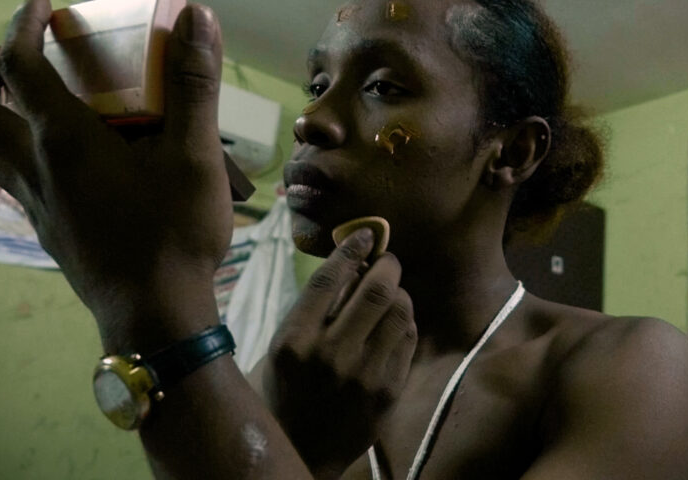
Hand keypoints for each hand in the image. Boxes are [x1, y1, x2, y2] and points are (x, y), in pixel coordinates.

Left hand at [0, 0, 230, 350]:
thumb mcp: (196, 156)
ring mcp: (35, 202)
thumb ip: (194, 86)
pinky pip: (8, 176)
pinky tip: (57, 157)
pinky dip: (15, 149)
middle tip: (21, 50)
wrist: (154, 316)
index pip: (18, 65)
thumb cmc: (174, 234)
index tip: (43, 5)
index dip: (22, 25)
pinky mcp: (47, 228)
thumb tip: (196, 16)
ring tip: (26, 96)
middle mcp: (34, 167)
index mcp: (63, 140)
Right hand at [266, 229, 416, 475]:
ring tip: (392, 292)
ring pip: (400, 310)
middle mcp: (330, 355)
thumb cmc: (283, 392)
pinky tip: (395, 322)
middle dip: (387, 265)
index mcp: (293, 341)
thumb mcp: (278, 349)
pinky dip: (406, 321)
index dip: (351, 249)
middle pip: (376, 289)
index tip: (365, 235)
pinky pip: (409, 338)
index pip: (328, 279)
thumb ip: (309, 310)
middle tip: (387, 261)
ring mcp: (363, 375)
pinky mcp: (388, 391)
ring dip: (400, 292)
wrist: (301, 452)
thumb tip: (349, 265)